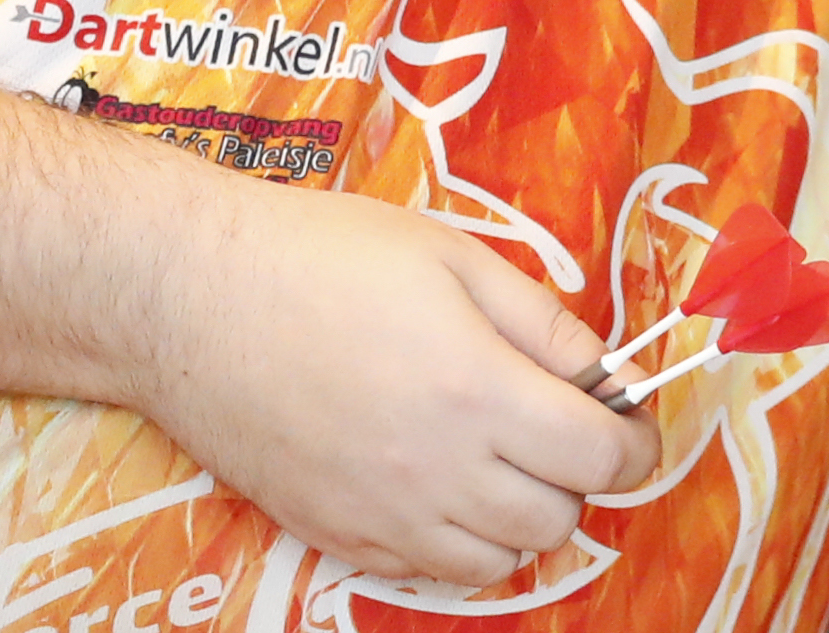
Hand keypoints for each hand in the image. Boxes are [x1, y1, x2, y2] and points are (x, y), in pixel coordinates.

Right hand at [130, 187, 658, 586]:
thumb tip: (605, 374)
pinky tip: (439, 482)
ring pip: (500, 563)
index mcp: (479, 392)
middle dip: (578, 477)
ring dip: (520, 518)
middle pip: (558, 520)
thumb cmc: (322, 257)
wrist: (193, 300)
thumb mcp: (452, 255)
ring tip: (499, 457)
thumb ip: (542, 323)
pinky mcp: (337, 538)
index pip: (601, 459)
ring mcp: (384, 516)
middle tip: (557, 426)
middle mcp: (439, 472)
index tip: (631, 422)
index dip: (636, 443)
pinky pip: (430, 573)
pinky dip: (457, 542)